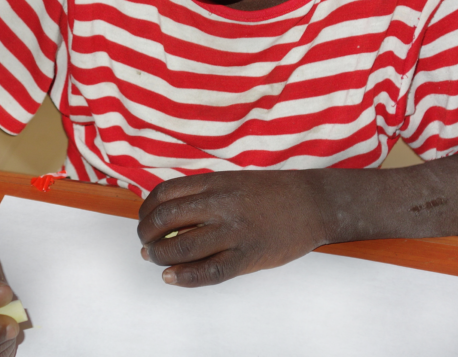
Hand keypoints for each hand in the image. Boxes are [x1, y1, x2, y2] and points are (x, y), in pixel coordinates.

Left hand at [137, 170, 327, 287]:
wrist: (312, 203)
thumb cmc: (271, 193)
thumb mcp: (231, 181)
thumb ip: (202, 194)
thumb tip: (165, 214)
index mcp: (214, 182)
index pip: (164, 194)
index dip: (146, 210)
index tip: (144, 220)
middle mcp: (220, 204)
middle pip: (164, 220)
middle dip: (147, 235)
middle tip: (146, 243)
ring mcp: (234, 231)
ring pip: (181, 247)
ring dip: (159, 256)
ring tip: (156, 258)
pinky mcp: (248, 256)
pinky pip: (208, 271)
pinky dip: (183, 277)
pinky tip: (171, 276)